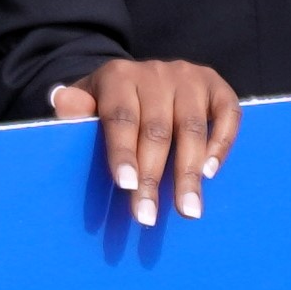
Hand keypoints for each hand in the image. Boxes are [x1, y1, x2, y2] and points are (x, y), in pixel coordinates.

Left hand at [51, 58, 241, 222]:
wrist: (141, 77)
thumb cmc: (109, 102)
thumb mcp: (86, 101)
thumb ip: (74, 107)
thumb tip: (64, 104)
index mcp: (118, 76)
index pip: (119, 118)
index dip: (123, 153)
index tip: (126, 186)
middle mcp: (155, 73)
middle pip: (155, 130)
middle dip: (153, 177)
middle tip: (148, 216)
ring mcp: (189, 78)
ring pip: (191, 129)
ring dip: (189, 172)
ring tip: (188, 210)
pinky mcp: (217, 86)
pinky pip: (227, 116)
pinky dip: (221, 145)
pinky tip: (210, 174)